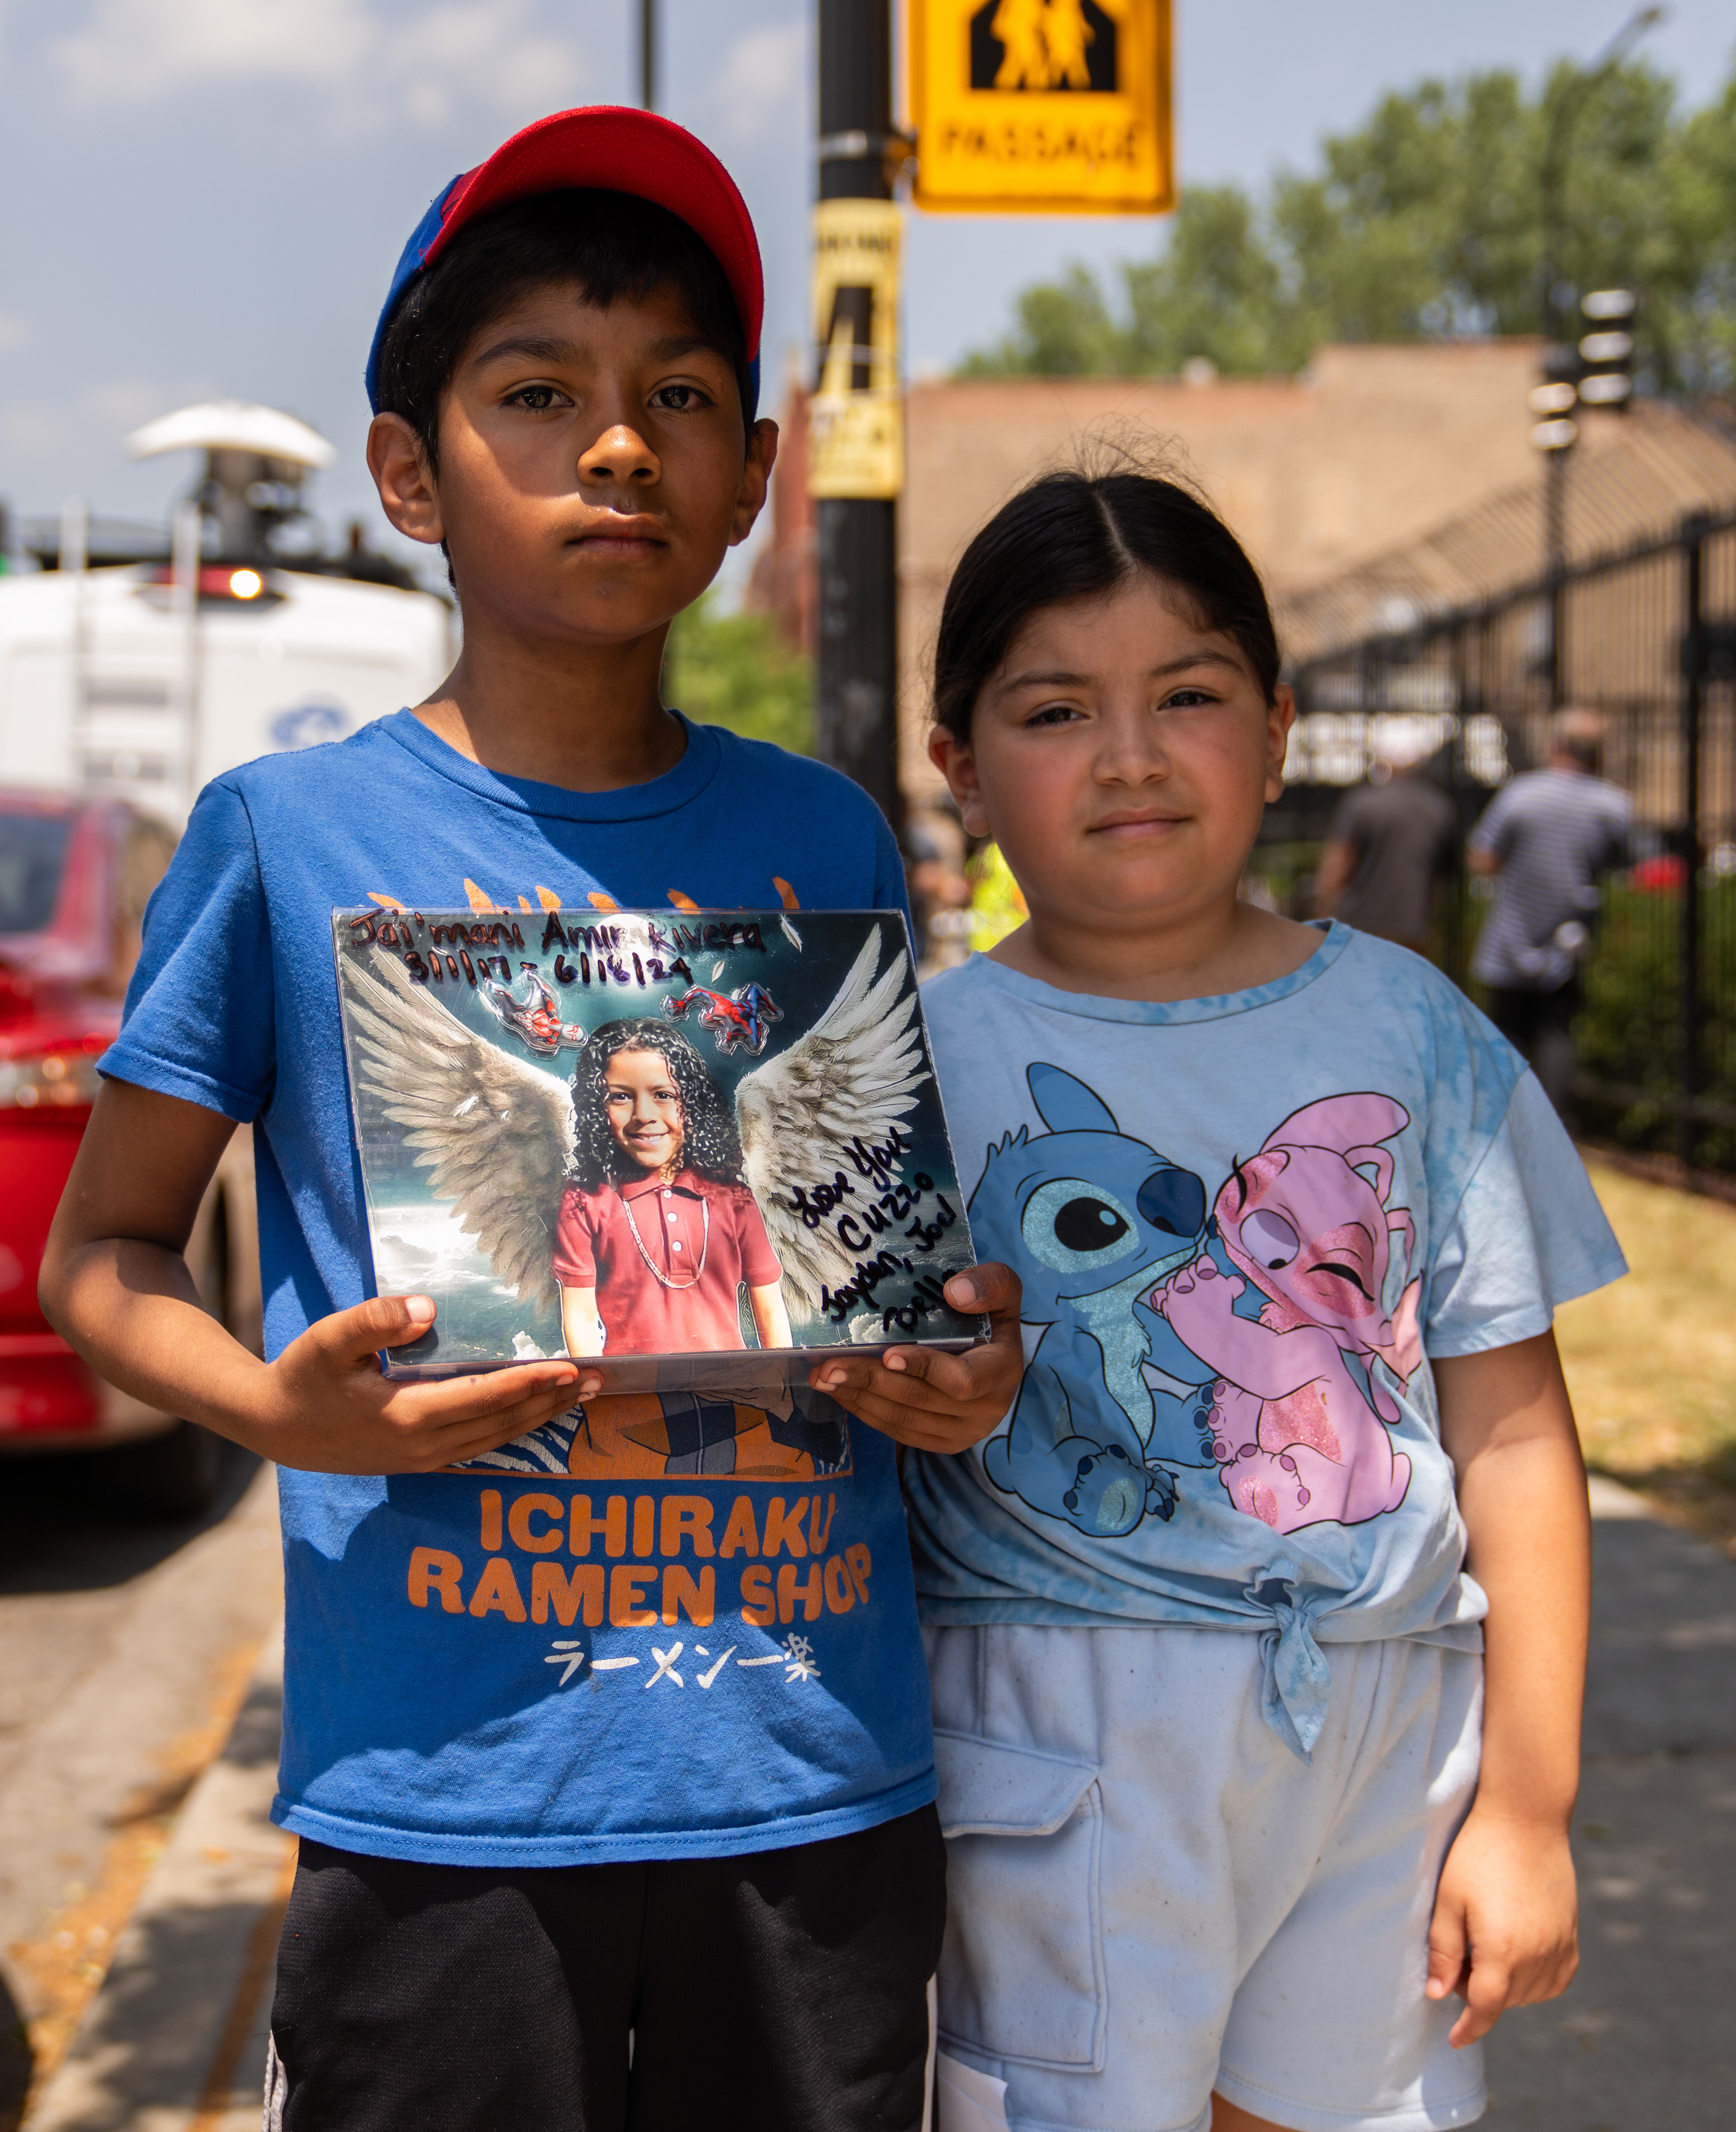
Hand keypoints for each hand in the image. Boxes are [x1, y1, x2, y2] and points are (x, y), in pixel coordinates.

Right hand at [247, 1294, 602, 1474]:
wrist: (273, 1426)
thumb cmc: (302, 1377)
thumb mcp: (328, 1341)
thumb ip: (375, 1321)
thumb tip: (427, 1307)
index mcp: (406, 1416)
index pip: (484, 1399)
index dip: (530, 1383)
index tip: (570, 1367)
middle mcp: (422, 1445)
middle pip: (502, 1423)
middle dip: (552, 1401)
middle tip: (598, 1379)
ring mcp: (421, 1458)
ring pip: (496, 1439)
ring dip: (540, 1417)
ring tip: (580, 1396)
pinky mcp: (418, 1459)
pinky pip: (479, 1445)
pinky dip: (512, 1428)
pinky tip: (533, 1414)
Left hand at [805, 1262, 1023, 1452]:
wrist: (997, 1359)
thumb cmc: (990, 1317)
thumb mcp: (1002, 1290)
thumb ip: (991, 1284)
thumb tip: (955, 1292)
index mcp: (1001, 1372)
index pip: (961, 1380)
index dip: (923, 1368)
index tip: (887, 1355)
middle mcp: (985, 1410)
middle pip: (919, 1401)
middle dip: (869, 1382)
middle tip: (829, 1366)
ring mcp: (962, 1432)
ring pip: (902, 1420)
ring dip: (858, 1398)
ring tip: (822, 1377)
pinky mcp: (941, 1443)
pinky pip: (898, 1431)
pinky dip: (865, 1411)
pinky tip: (839, 1391)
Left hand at [1426, 1808, 1579, 2045]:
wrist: (1525, 1819)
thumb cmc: (1478, 1855)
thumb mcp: (1448, 1900)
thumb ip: (1443, 1952)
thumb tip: (1437, 1995)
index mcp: (1503, 1951)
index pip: (1485, 2009)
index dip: (1468, 2029)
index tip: (1454, 2040)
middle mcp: (1538, 1956)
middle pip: (1504, 2000)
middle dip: (1477, 1991)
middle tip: (1459, 1954)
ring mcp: (1560, 1947)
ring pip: (1531, 1994)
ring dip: (1507, 1986)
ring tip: (1485, 1945)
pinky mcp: (1572, 1936)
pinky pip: (1557, 1978)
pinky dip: (1536, 1979)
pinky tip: (1518, 1955)